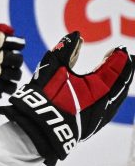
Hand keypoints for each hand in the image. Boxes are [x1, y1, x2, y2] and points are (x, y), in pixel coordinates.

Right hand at [0, 32, 132, 165]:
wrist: (41, 130)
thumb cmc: (47, 98)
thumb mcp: (54, 69)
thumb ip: (66, 50)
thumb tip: (76, 36)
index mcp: (100, 86)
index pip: (116, 67)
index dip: (119, 57)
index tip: (120, 49)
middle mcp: (107, 101)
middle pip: (121, 82)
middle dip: (123, 68)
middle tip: (124, 58)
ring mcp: (103, 114)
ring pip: (117, 95)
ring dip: (118, 81)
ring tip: (118, 72)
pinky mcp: (95, 123)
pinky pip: (110, 104)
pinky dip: (112, 94)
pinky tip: (107, 91)